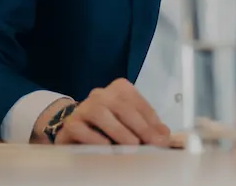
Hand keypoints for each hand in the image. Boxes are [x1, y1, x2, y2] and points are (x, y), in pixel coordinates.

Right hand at [35, 78, 169, 145]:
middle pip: (124, 108)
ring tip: (132, 146)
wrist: (75, 127)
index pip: (140, 104)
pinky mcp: (71, 122)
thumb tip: (164, 135)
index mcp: (120, 89)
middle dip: (141, 127)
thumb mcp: (129, 122)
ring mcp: (85, 106)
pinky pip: (82, 129)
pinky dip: (95, 138)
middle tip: (152, 144)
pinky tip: (106, 147)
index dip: (153, 122)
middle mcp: (102, 93)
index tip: (162, 138)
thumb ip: (146, 126)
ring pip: (102, 115)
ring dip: (119, 131)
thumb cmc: (108, 124)